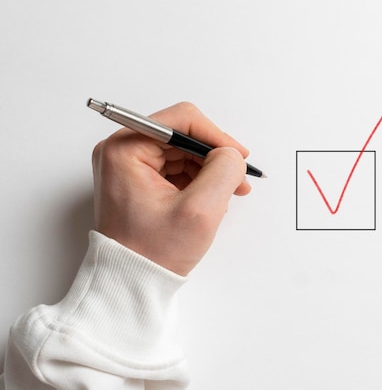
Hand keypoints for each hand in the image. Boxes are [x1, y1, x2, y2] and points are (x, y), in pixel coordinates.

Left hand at [92, 102, 251, 275]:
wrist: (131, 283)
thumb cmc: (154, 253)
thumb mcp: (200, 210)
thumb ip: (223, 171)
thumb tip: (232, 154)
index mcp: (125, 150)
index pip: (182, 120)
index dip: (217, 136)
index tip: (239, 156)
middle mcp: (121, 151)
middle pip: (183, 134)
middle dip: (214, 156)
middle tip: (238, 180)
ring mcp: (128, 165)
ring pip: (182, 151)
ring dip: (209, 169)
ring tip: (227, 194)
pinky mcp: (137, 179)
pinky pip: (175, 166)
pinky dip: (198, 179)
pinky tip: (210, 198)